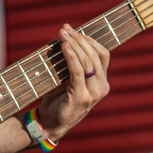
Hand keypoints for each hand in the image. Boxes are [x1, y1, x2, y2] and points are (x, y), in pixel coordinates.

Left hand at [36, 24, 110, 141]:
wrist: (50, 123)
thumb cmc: (57, 99)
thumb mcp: (68, 79)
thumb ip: (72, 64)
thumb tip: (65, 38)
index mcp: (102, 82)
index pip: (102, 54)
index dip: (89, 39)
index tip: (73, 29)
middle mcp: (102, 87)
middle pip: (96, 55)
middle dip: (80, 39)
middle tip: (65, 29)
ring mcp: (94, 93)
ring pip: (88, 62)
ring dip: (74, 45)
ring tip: (62, 34)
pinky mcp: (81, 97)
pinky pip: (78, 72)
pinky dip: (71, 57)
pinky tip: (65, 47)